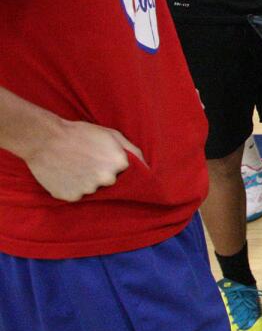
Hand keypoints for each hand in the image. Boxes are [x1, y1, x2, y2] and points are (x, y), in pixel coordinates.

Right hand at [24, 120, 144, 201]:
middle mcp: (107, 179)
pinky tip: (65, 174)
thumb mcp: (111, 134)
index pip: (125, 171)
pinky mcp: (71, 196)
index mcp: (119, 163)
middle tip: (87, 160)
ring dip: (86, 180)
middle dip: (101, 173)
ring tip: (74, 165)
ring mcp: (89, 189)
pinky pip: (77, 194)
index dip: (114, 163)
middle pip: (109, 181)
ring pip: (93, 189)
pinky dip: (72, 187)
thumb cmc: (80, 133)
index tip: (103, 157)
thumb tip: (147, 166)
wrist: (45, 139)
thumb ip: (132, 150)